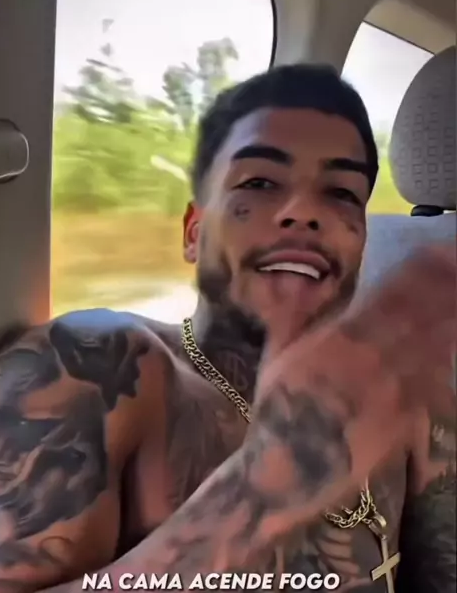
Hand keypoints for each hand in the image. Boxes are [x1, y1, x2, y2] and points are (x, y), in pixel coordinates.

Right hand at [247, 244, 454, 519]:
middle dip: (443, 284)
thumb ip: (290, 314)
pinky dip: (446, 360)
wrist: (291, 464)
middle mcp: (371, 357)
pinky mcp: (404, 416)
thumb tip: (295, 278)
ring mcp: (391, 388)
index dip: (415, 273)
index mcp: (339, 339)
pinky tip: (455, 343)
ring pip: (431, 344)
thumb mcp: (275, 356)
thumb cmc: (278, 408)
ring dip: (451, 315)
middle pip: (416, 314)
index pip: (386, 297)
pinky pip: (432, 384)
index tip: (435, 250)